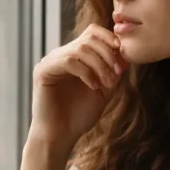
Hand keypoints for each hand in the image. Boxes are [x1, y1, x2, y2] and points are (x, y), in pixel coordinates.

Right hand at [29, 24, 127, 151]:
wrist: (60, 137)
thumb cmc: (79, 117)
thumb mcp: (104, 91)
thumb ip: (113, 72)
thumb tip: (126, 53)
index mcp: (74, 57)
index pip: (92, 32)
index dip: (110, 39)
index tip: (122, 59)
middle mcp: (61, 55)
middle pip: (89, 38)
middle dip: (108, 54)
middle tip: (117, 74)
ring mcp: (50, 62)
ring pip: (80, 49)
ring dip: (100, 65)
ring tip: (107, 83)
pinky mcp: (43, 71)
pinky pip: (69, 61)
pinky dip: (86, 72)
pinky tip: (93, 86)